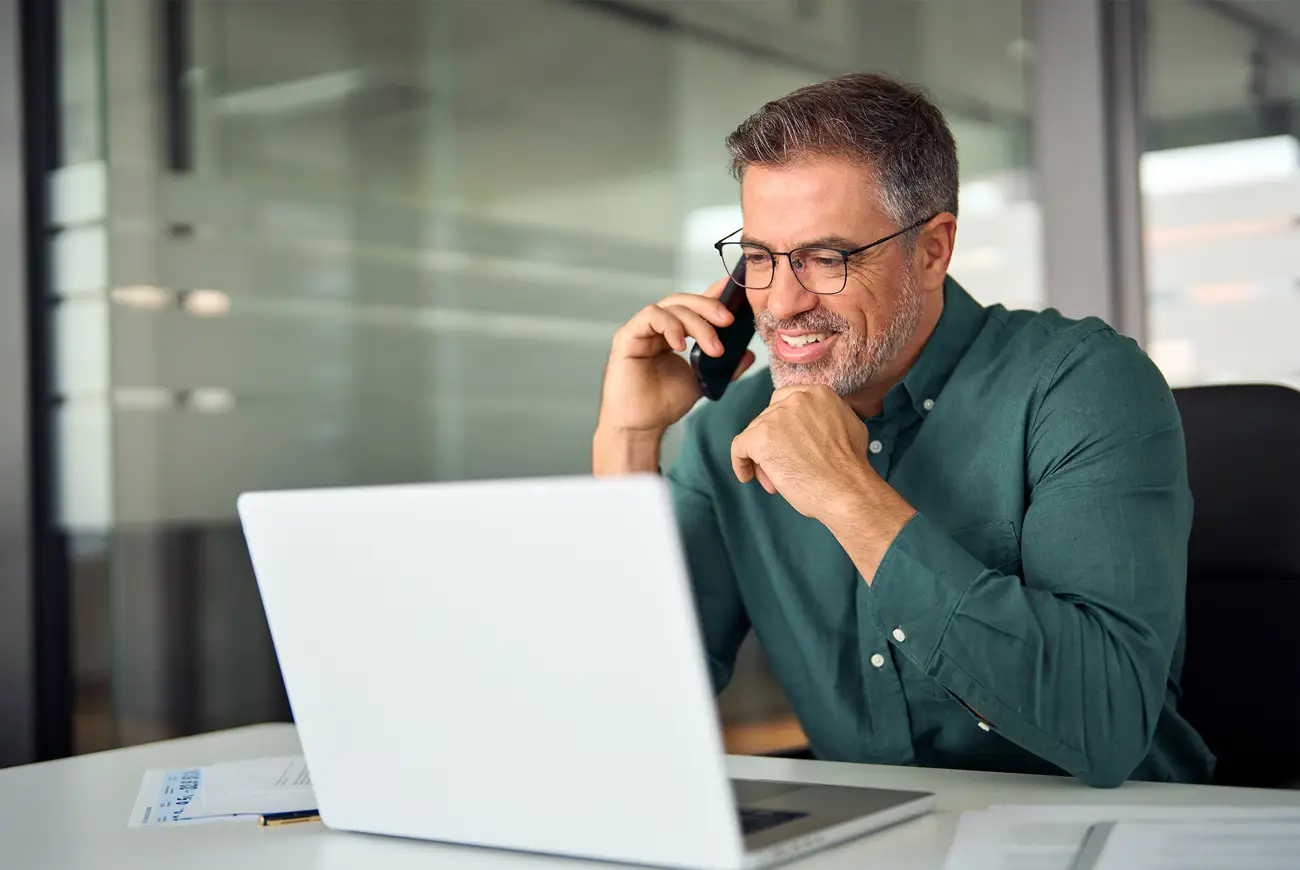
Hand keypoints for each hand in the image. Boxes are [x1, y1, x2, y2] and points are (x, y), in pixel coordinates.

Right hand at [596, 277, 754, 436]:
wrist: (642, 426)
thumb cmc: (664, 404)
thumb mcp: (703, 381)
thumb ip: (725, 367)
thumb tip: (749, 353)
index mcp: (673, 333)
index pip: (694, 306)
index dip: (714, 294)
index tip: (735, 290)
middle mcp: (656, 327)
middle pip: (684, 301)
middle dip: (709, 307)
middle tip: (728, 321)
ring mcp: (641, 330)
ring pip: (671, 306)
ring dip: (696, 322)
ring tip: (712, 348)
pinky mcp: (627, 336)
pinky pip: (650, 316)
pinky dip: (670, 326)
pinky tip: (681, 345)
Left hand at [730, 385, 871, 519]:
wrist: (847, 490)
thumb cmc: (850, 469)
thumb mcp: (850, 426)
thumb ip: (828, 416)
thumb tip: (814, 422)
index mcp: (818, 393)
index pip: (784, 401)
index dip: (781, 424)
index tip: (783, 441)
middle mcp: (795, 400)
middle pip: (768, 418)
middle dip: (773, 444)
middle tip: (783, 467)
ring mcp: (776, 417)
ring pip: (755, 434)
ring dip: (762, 457)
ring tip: (776, 481)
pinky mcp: (760, 438)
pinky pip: (739, 447)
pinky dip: (741, 463)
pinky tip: (747, 476)